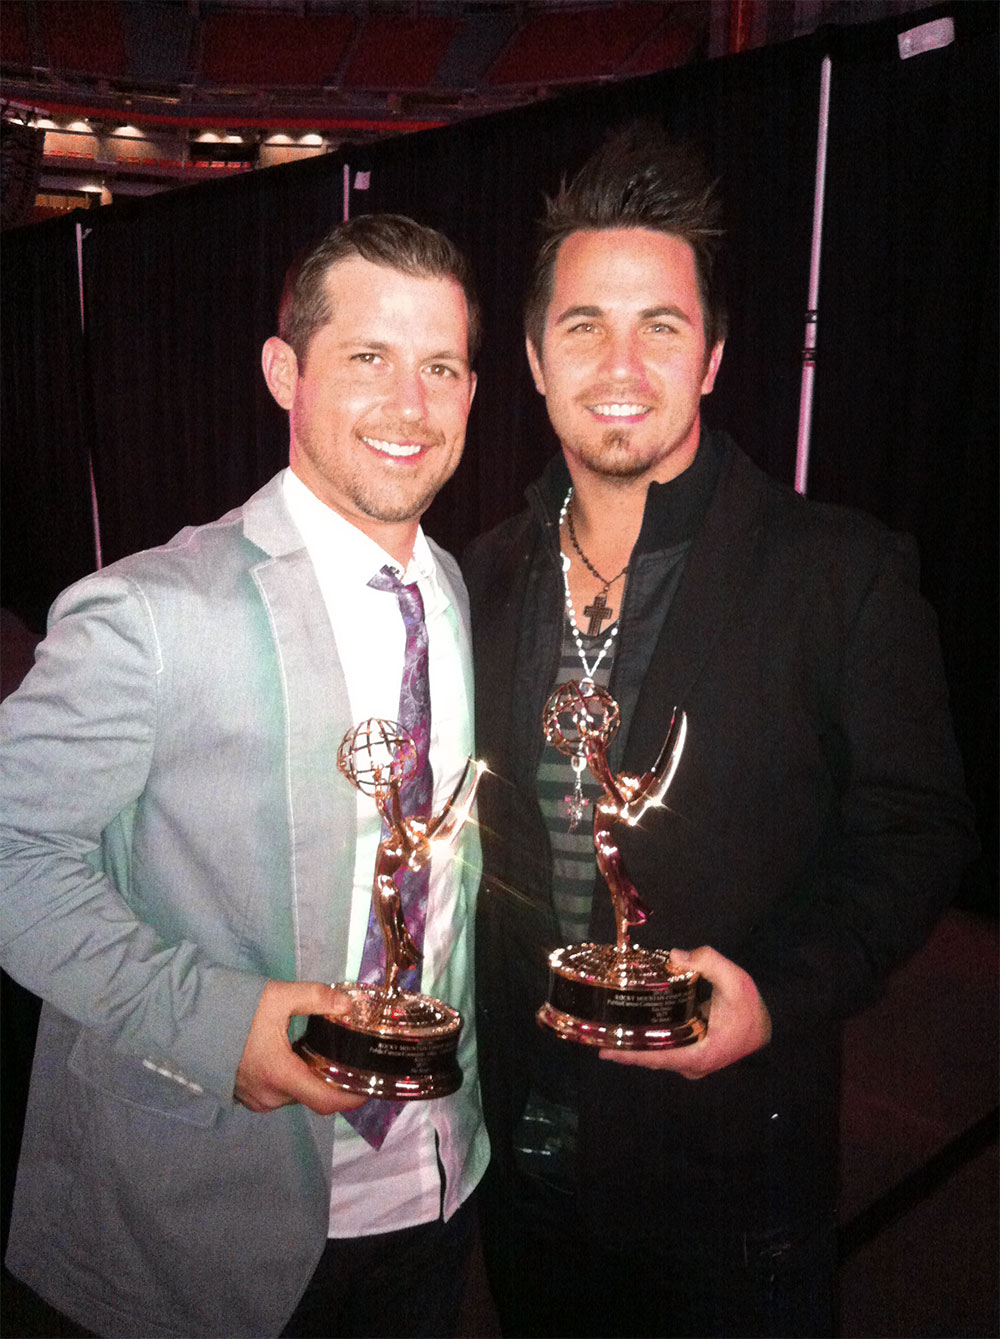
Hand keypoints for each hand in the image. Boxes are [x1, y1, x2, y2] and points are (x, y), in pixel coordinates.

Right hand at [234, 979, 367, 1115]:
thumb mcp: (279, 996)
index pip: (326, 1100)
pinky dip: (291, 1079)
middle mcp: (269, 1096)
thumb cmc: (234, 1009)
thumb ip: (317, 998)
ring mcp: (255, 1099)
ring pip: (295, 1095)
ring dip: (309, 1078)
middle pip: (312, 1096)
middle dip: (331, 1079)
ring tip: (317, 1050)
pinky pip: (278, 1093)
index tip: (369, 1087)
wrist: (189, 1019)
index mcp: (280, 1075)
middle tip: (345, 1054)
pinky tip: (292, 1055)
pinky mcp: (245, 1095)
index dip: (352, 1098)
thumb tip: (348, 1004)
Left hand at [600, 945, 770, 1078]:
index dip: (631, 1055)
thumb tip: (674, 957)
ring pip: (658, 1057)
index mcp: (700, 1054)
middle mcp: (693, 1065)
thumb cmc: (749, 1007)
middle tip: (598, 1036)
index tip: (605, 1051)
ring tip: (608, 1034)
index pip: (658, 1057)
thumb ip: (708, 962)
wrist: (768, 1025)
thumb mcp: (734, 979)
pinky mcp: (693, 1056)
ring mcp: (693, 1064)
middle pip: (652, 1059)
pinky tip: (632, 1031)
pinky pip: (665, 1052)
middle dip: (626, 1049)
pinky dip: (648, 1043)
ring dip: (635, 1047)